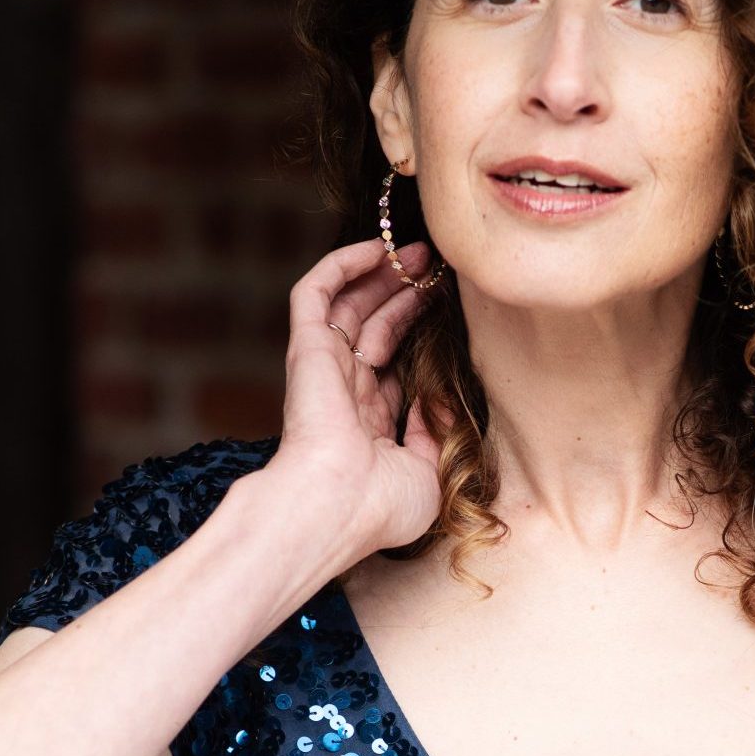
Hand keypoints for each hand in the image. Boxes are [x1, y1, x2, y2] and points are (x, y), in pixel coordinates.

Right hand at [268, 236, 443, 567]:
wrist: (337, 507)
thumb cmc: (382, 507)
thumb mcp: (429, 473)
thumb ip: (436, 433)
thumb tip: (440, 398)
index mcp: (368, 427)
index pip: (392, 366)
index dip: (418, 333)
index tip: (448, 309)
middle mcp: (344, 394)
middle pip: (375, 328)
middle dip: (406, 295)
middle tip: (437, 268)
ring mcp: (323, 369)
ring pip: (350, 305)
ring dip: (382, 275)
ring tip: (420, 252)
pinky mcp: (306, 349)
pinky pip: (314, 292)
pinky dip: (341, 265)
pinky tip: (375, 248)